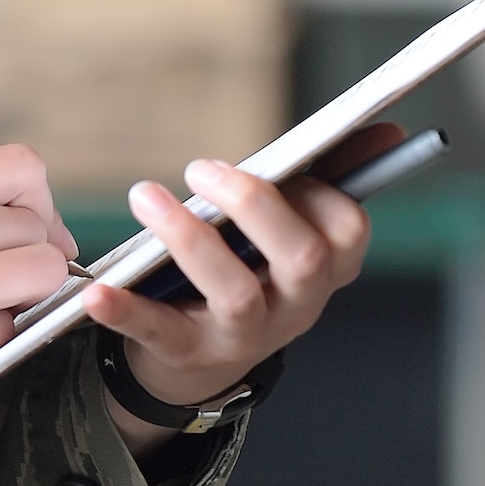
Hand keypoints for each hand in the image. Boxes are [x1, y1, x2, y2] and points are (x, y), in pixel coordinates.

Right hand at [0, 145, 75, 485]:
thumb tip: (28, 217)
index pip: (18, 167)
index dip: (35, 201)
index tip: (27, 231)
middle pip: (37, 219)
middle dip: (32, 253)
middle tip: (2, 286)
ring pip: (46, 267)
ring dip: (26, 294)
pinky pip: (23, 326)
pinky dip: (2, 339)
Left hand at [82, 123, 398, 454]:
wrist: (199, 356)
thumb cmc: (248, 264)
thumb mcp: (287, 223)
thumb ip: (329, 175)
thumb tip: (387, 129)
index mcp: (323, 269)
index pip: (347, 232)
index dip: (318, 193)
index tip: (284, 163)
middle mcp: (293, 306)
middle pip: (301, 258)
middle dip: (255, 204)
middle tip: (202, 168)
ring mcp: (243, 335)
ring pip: (234, 292)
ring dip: (189, 238)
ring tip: (145, 196)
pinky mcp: (187, 352)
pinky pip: (158, 332)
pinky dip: (126, 309)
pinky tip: (97, 290)